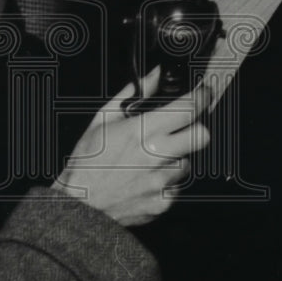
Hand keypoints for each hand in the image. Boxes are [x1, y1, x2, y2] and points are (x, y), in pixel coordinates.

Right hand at [54, 67, 210, 225]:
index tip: (202, 92)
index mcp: (142, 131)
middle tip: (181, 129)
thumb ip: (133, 93)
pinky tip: (146, 179)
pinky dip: (166, 182)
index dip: (201, 96)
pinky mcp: (163, 202)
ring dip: (176, 158)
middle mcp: (156, 155)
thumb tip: (153, 75)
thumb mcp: (103, 118)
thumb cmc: (87, 162)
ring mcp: (162, 181)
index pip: (188, 108)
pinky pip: (176, 187)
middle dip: (195, 129)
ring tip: (152, 160)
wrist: (79, 205)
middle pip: (201, 136)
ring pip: (188, 163)